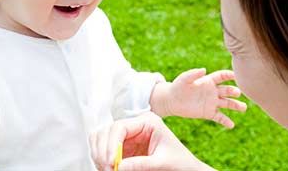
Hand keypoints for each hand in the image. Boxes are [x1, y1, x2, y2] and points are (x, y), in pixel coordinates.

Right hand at [89, 112, 214, 170]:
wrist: (187, 170)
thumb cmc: (180, 163)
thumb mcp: (163, 163)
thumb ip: (142, 164)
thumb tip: (119, 167)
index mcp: (147, 121)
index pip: (120, 127)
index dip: (111, 144)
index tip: (111, 163)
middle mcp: (134, 125)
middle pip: (106, 131)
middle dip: (103, 150)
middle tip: (107, 169)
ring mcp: (127, 135)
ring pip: (101, 137)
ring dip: (99, 153)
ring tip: (106, 170)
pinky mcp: (124, 147)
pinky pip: (104, 148)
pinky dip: (101, 158)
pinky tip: (106, 168)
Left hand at [150, 69, 246, 127]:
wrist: (172, 101)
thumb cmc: (178, 86)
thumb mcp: (184, 79)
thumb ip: (193, 74)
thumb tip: (204, 69)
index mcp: (208, 81)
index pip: (221, 77)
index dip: (229, 75)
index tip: (235, 75)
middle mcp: (213, 92)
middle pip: (227, 91)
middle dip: (233, 91)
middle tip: (237, 93)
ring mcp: (212, 103)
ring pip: (227, 104)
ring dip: (236, 105)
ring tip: (243, 108)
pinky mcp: (209, 113)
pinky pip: (220, 117)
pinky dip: (226, 121)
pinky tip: (231, 125)